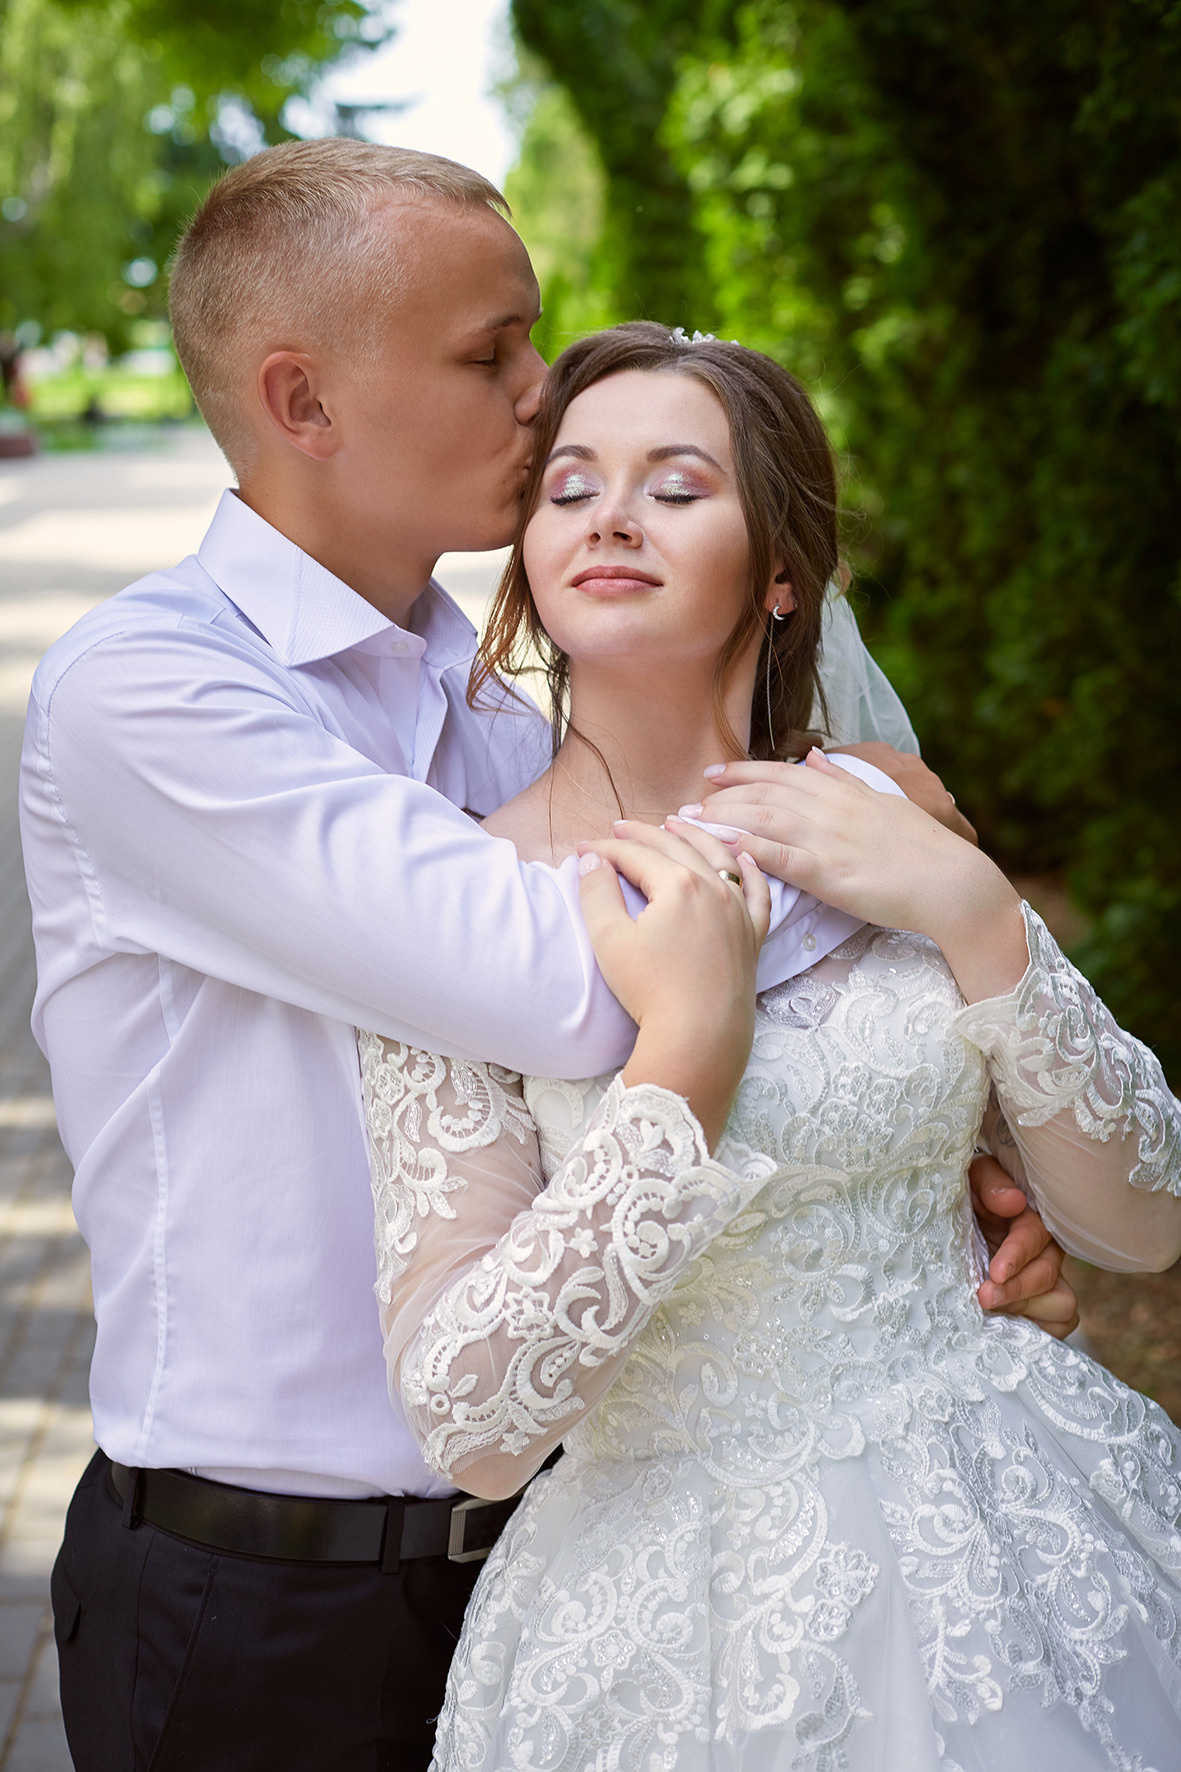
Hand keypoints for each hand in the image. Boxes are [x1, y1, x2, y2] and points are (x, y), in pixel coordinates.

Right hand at [577, 819, 770, 1146]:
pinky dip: (749, 869)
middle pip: (675, 847)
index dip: (605, 849)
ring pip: (719, 858)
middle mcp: (714, 888)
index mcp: (677, 885)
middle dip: (643, 834)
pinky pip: (758, 891)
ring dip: (695, 835)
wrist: (699, 1036)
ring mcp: (738, 911)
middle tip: (619, 829)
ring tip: (677, 822)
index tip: (582, 849)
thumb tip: (592, 861)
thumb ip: (597, 893)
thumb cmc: (651, 991)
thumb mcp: (610, 940)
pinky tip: (742, 857)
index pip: (636, 854)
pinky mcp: (753, 934)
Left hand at [697, 751, 1026, 1003]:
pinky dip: (748, 846)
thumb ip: (843, 779)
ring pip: (764, 818)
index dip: (743, 771)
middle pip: (764, 793)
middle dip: (722, 795)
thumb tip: (813, 755)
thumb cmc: (921, 848)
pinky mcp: (829, 872)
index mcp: (843, 791)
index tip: (713, 773)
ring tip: (690, 822)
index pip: (781, 773)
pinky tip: (720, 844)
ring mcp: (829, 839)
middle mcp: (830, 808)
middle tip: (687, 802)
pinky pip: (780, 855)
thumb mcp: (882, 801)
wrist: (951, 881)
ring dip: (722, 817)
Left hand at [970, 1153, 1079, 1338]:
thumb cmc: (972, 1195)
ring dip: (1027, 1312)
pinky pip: (1058, 1325)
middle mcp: (1047, 1251)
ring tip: (992, 1314)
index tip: (995, 1273)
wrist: (964, 1216)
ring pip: (1062, 1305)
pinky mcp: (1042, 1305)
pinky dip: (1037, 1331)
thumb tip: (1013, 1202)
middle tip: (983, 1298)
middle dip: (1016, 1290)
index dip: (1017, 1256)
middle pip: (1048, 1276)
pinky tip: (1005, 1327)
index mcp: (1033, 1217)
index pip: (1034, 1236)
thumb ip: (992, 1186)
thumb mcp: (976, 1179)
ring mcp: (1048, 1281)